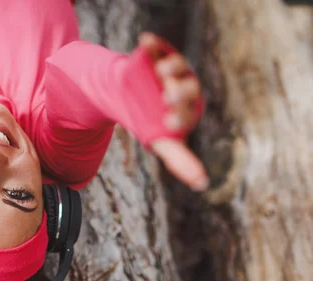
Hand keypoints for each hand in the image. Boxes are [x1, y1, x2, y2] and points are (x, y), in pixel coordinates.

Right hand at [138, 32, 208, 191]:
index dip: (181, 115)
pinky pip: (156, 47)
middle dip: (180, 91)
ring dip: (171, 65)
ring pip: (177, 65)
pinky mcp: (155, 55)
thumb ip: (181, 162)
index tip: (169, 120)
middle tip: (168, 94)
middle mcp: (184, 86)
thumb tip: (202, 185)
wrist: (133, 95)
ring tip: (161, 69)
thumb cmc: (152, 121)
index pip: (189, 111)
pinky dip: (152, 43)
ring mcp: (170, 70)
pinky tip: (146, 40)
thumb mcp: (164, 141)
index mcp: (189, 108)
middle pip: (188, 87)